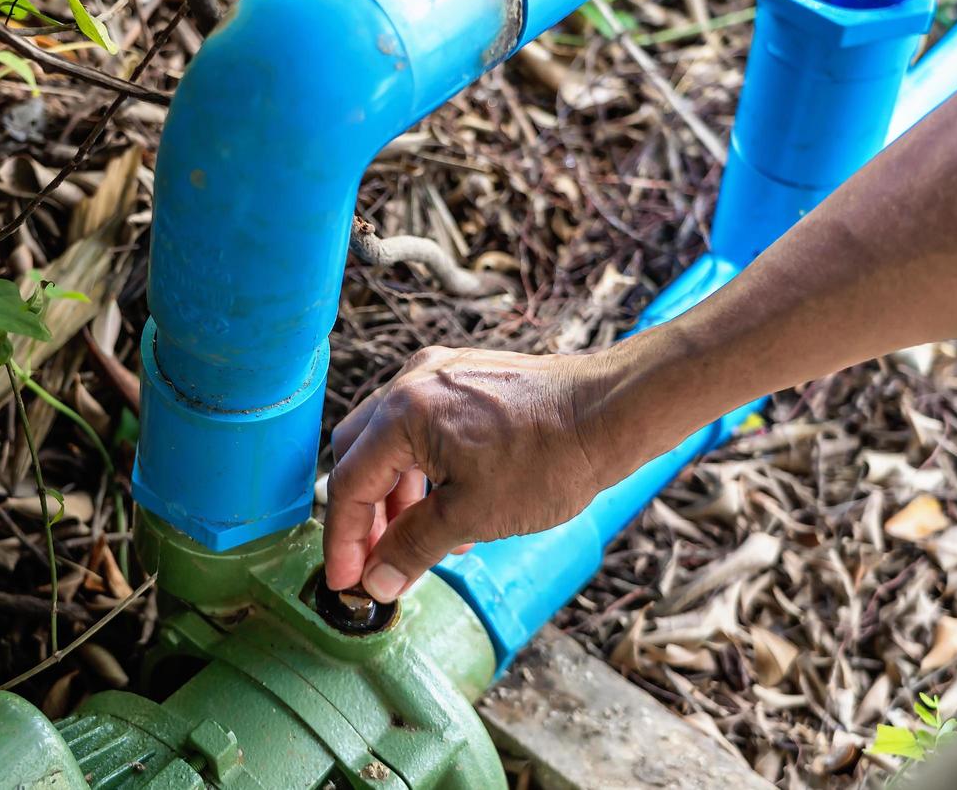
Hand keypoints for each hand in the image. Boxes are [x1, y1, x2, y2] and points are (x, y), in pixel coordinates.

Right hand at [322, 345, 642, 602]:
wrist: (612, 412)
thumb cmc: (550, 458)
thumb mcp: (473, 516)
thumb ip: (413, 548)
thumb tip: (376, 581)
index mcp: (403, 413)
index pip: (348, 484)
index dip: (343, 540)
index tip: (346, 581)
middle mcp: (412, 382)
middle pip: (359, 455)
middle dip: (364, 515)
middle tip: (375, 563)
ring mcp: (438, 374)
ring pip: (391, 441)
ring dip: (395, 495)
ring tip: (421, 542)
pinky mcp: (464, 377)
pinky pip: (422, 426)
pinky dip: (422, 469)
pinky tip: (448, 508)